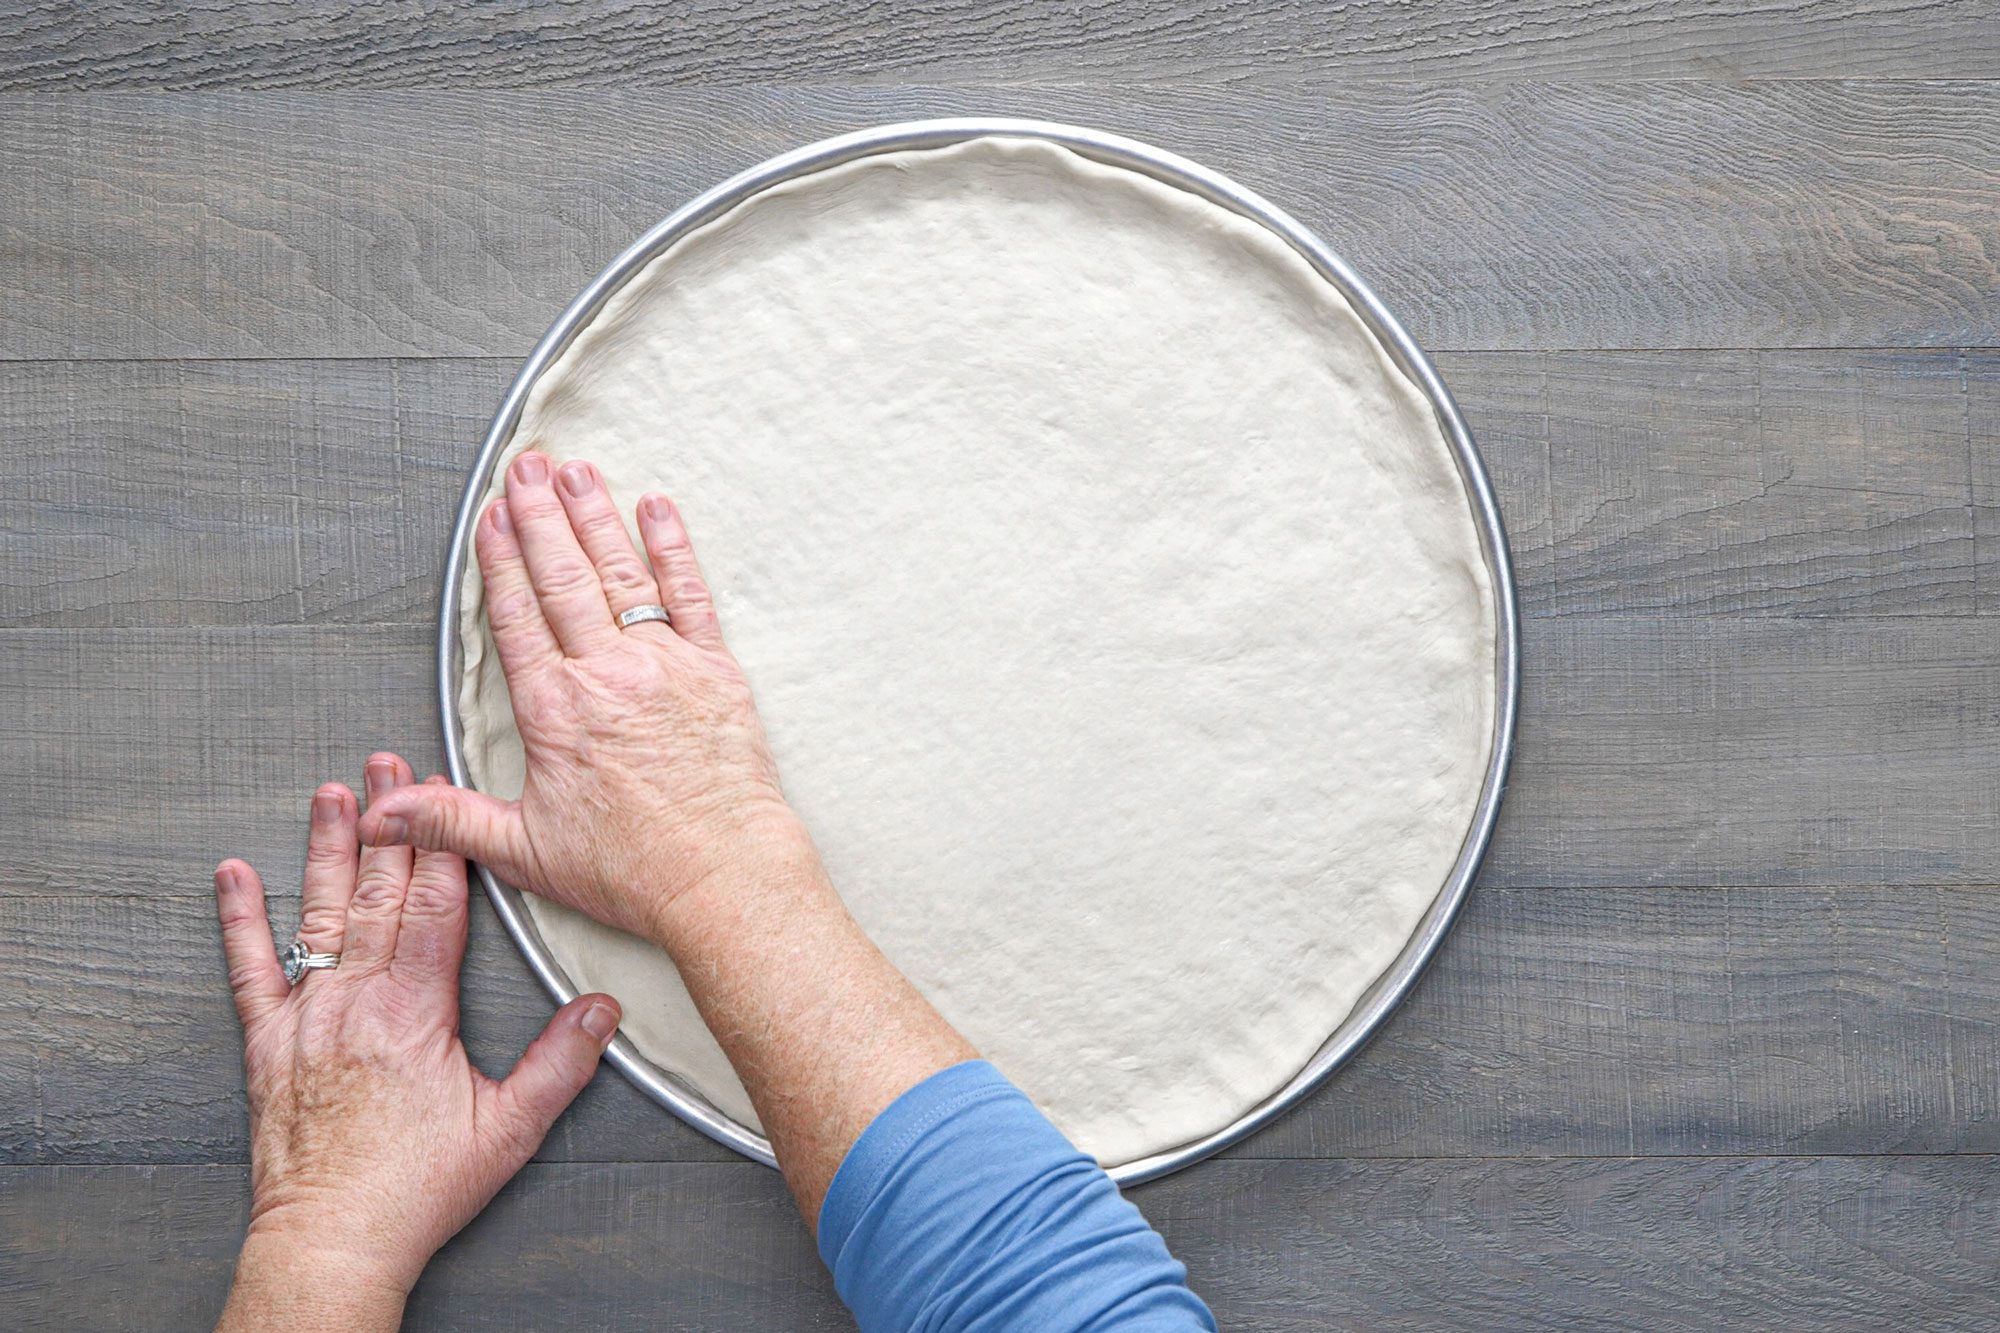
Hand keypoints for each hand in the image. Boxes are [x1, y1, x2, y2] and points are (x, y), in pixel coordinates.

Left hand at [214, 756, 620, 1328]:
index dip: (445, 848)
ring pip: (320, 915)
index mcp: (416, 1014)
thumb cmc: (416, 1190)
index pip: (436, 909)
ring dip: (327, 850)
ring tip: (330, 793)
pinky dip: (242, 918)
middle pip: (378, 894)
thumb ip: (559, 1064)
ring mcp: (307, 1019)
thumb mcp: (509, 1130)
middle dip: (390, 824)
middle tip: (391, 765)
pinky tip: (236, 874)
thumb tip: (602, 1009)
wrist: (333, 1239)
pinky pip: (252, 969)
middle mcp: (357, 1004)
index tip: (449, 798)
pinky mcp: (267, 1044)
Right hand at [359, 452, 813, 944]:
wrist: (723, 877)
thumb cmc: (634, 871)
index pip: (517, 616)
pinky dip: (673, 548)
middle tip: (526, 465)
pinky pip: (690, 595)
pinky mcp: (716, 670)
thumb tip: (383, 813)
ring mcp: (664, 665)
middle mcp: (606, 674)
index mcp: (554, 711)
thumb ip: (451, 820)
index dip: (500, 560)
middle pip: (564, 577)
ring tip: (575, 471)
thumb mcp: (525, 851)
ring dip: (595, 517)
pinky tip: (658, 511)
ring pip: (621, 574)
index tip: (491, 516)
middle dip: (540, 515)